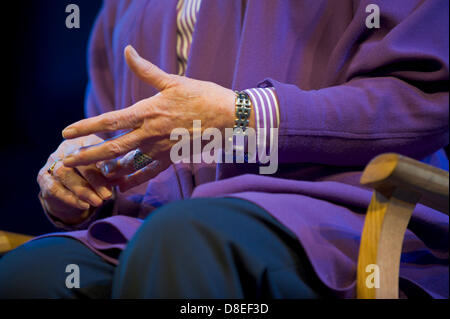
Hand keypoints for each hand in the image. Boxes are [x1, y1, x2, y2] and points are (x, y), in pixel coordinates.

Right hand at [37, 134, 113, 224]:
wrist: (76, 187)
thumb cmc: (101, 173)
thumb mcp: (111, 170)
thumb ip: (115, 172)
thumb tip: (121, 178)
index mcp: (86, 139)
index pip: (93, 145)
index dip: (103, 159)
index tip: (114, 174)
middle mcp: (67, 146)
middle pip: (78, 160)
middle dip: (94, 180)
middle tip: (107, 195)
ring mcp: (53, 160)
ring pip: (64, 173)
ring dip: (82, 190)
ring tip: (98, 202)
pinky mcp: (43, 176)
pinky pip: (54, 187)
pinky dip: (70, 198)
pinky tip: (84, 205)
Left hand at [60, 45, 243, 188]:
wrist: (227, 116)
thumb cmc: (201, 95)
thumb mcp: (172, 81)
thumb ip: (146, 69)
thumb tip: (128, 51)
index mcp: (148, 112)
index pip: (110, 121)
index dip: (86, 126)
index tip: (67, 132)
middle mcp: (150, 133)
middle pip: (112, 148)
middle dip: (87, 156)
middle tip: (67, 162)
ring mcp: (160, 149)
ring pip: (128, 163)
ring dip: (108, 170)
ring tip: (92, 176)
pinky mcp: (172, 158)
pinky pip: (150, 172)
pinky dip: (135, 180)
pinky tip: (122, 186)